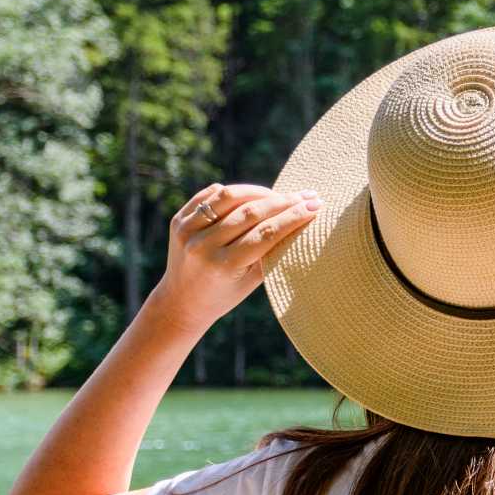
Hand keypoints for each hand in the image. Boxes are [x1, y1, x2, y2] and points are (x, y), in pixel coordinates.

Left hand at [144, 182, 322, 336]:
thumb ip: (273, 250)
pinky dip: (233, 192)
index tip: (316, 205)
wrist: (180, 303)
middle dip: (283, 201)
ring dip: (259, 191)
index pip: (266, 233)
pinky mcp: (178, 220)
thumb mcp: (253, 279)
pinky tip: (250, 196)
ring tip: (278, 195)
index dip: (294, 217)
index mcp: (224, 265)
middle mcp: (202, 246)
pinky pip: (210, 194)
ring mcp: (187, 230)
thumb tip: (303, 217)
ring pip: (230, 196)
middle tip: (306, 195)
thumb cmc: (225, 294)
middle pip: (251, 212)